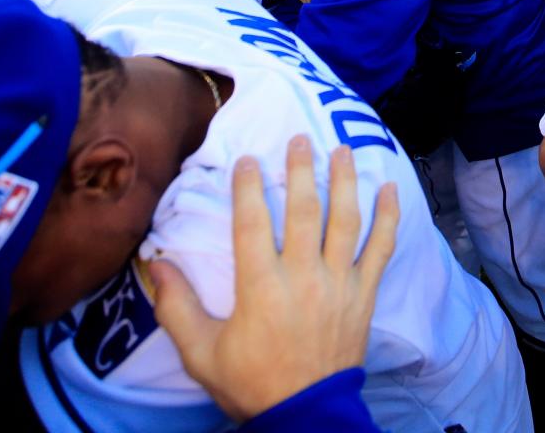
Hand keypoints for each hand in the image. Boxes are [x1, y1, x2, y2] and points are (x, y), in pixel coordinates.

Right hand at [152, 138, 398, 423]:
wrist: (304, 418)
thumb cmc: (251, 383)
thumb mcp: (201, 353)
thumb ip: (176, 307)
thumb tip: (153, 263)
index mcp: (261, 289)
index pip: (252, 224)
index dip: (248, 188)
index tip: (247, 159)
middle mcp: (303, 277)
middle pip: (304, 211)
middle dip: (301, 170)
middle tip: (299, 139)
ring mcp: (339, 283)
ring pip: (345, 221)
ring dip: (345, 181)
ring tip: (341, 149)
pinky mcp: (364, 294)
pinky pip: (381, 249)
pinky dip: (389, 218)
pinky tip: (391, 189)